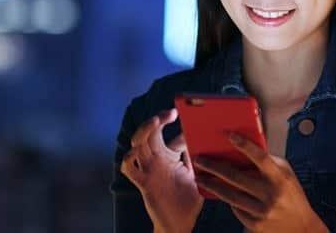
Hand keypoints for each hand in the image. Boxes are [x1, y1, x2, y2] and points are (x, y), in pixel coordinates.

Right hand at [120, 108, 203, 232]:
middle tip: (168, 113)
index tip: (182, 114)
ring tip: (155, 121)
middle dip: (156, 120)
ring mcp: (149, 170)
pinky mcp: (143, 183)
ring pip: (138, 144)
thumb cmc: (189, 199)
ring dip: (144, 130)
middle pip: (149, 133)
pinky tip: (136, 152)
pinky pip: (129, 168)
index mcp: (169, 156)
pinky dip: (128, 159)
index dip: (174, 123)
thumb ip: (198, 158)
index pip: (168, 134)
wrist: (181, 223)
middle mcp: (157, 160)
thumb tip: (207, 140)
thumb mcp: (198, 174)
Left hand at [192, 132, 328, 232]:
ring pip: (230, 195)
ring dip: (212, 185)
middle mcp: (271, 194)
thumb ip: (269, 163)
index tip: (228, 134)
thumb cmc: (292, 196)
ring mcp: (262, 211)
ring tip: (200, 177)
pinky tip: (221, 194)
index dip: (245, 145)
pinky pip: (236, 209)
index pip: (260, 157)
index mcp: (279, 178)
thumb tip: (246, 148)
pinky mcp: (255, 224)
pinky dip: (229, 200)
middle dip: (214, 167)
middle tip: (199, 160)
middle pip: (236, 177)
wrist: (302, 228)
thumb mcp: (286, 175)